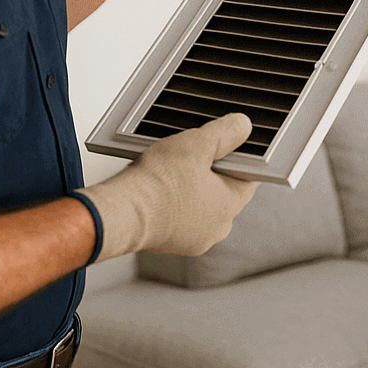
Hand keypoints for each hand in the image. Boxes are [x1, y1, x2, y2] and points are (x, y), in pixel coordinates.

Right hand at [75, 112, 259, 261]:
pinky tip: (160, 187)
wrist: (119, 214)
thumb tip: (243, 125)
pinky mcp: (169, 242)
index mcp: (231, 205)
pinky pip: (179, 216)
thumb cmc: (156, 183)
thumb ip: (226, 132)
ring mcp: (193, 239)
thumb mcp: (198, 143)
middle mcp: (217, 228)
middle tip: (193, 155)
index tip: (227, 145)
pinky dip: (173, 203)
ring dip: (190, 187)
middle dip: (210, 171)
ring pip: (200, 204)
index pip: (249, 176)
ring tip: (172, 169)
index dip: (239, 156)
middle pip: (224, 190)